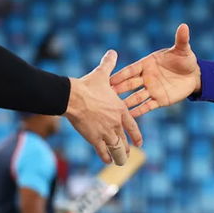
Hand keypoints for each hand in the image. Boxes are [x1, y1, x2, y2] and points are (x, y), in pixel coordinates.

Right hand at [66, 50, 142, 165]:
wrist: (74, 97)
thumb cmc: (88, 85)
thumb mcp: (102, 74)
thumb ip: (109, 64)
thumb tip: (112, 52)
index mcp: (120, 110)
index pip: (132, 126)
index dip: (136, 136)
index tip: (139, 143)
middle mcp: (116, 123)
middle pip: (124, 140)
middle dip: (126, 148)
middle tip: (128, 154)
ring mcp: (105, 132)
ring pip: (116, 148)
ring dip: (119, 155)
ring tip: (120, 161)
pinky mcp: (94, 138)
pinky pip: (102, 150)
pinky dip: (105, 156)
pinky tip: (107, 160)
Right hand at [110, 24, 199, 117]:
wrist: (195, 76)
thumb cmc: (186, 60)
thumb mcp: (183, 50)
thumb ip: (181, 39)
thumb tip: (184, 25)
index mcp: (148, 64)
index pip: (132, 69)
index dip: (121, 74)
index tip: (109, 78)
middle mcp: (147, 77)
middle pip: (130, 84)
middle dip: (119, 89)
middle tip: (106, 94)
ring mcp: (152, 89)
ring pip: (136, 96)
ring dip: (126, 102)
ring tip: (115, 109)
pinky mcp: (159, 100)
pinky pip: (147, 106)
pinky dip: (139, 111)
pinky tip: (130, 116)